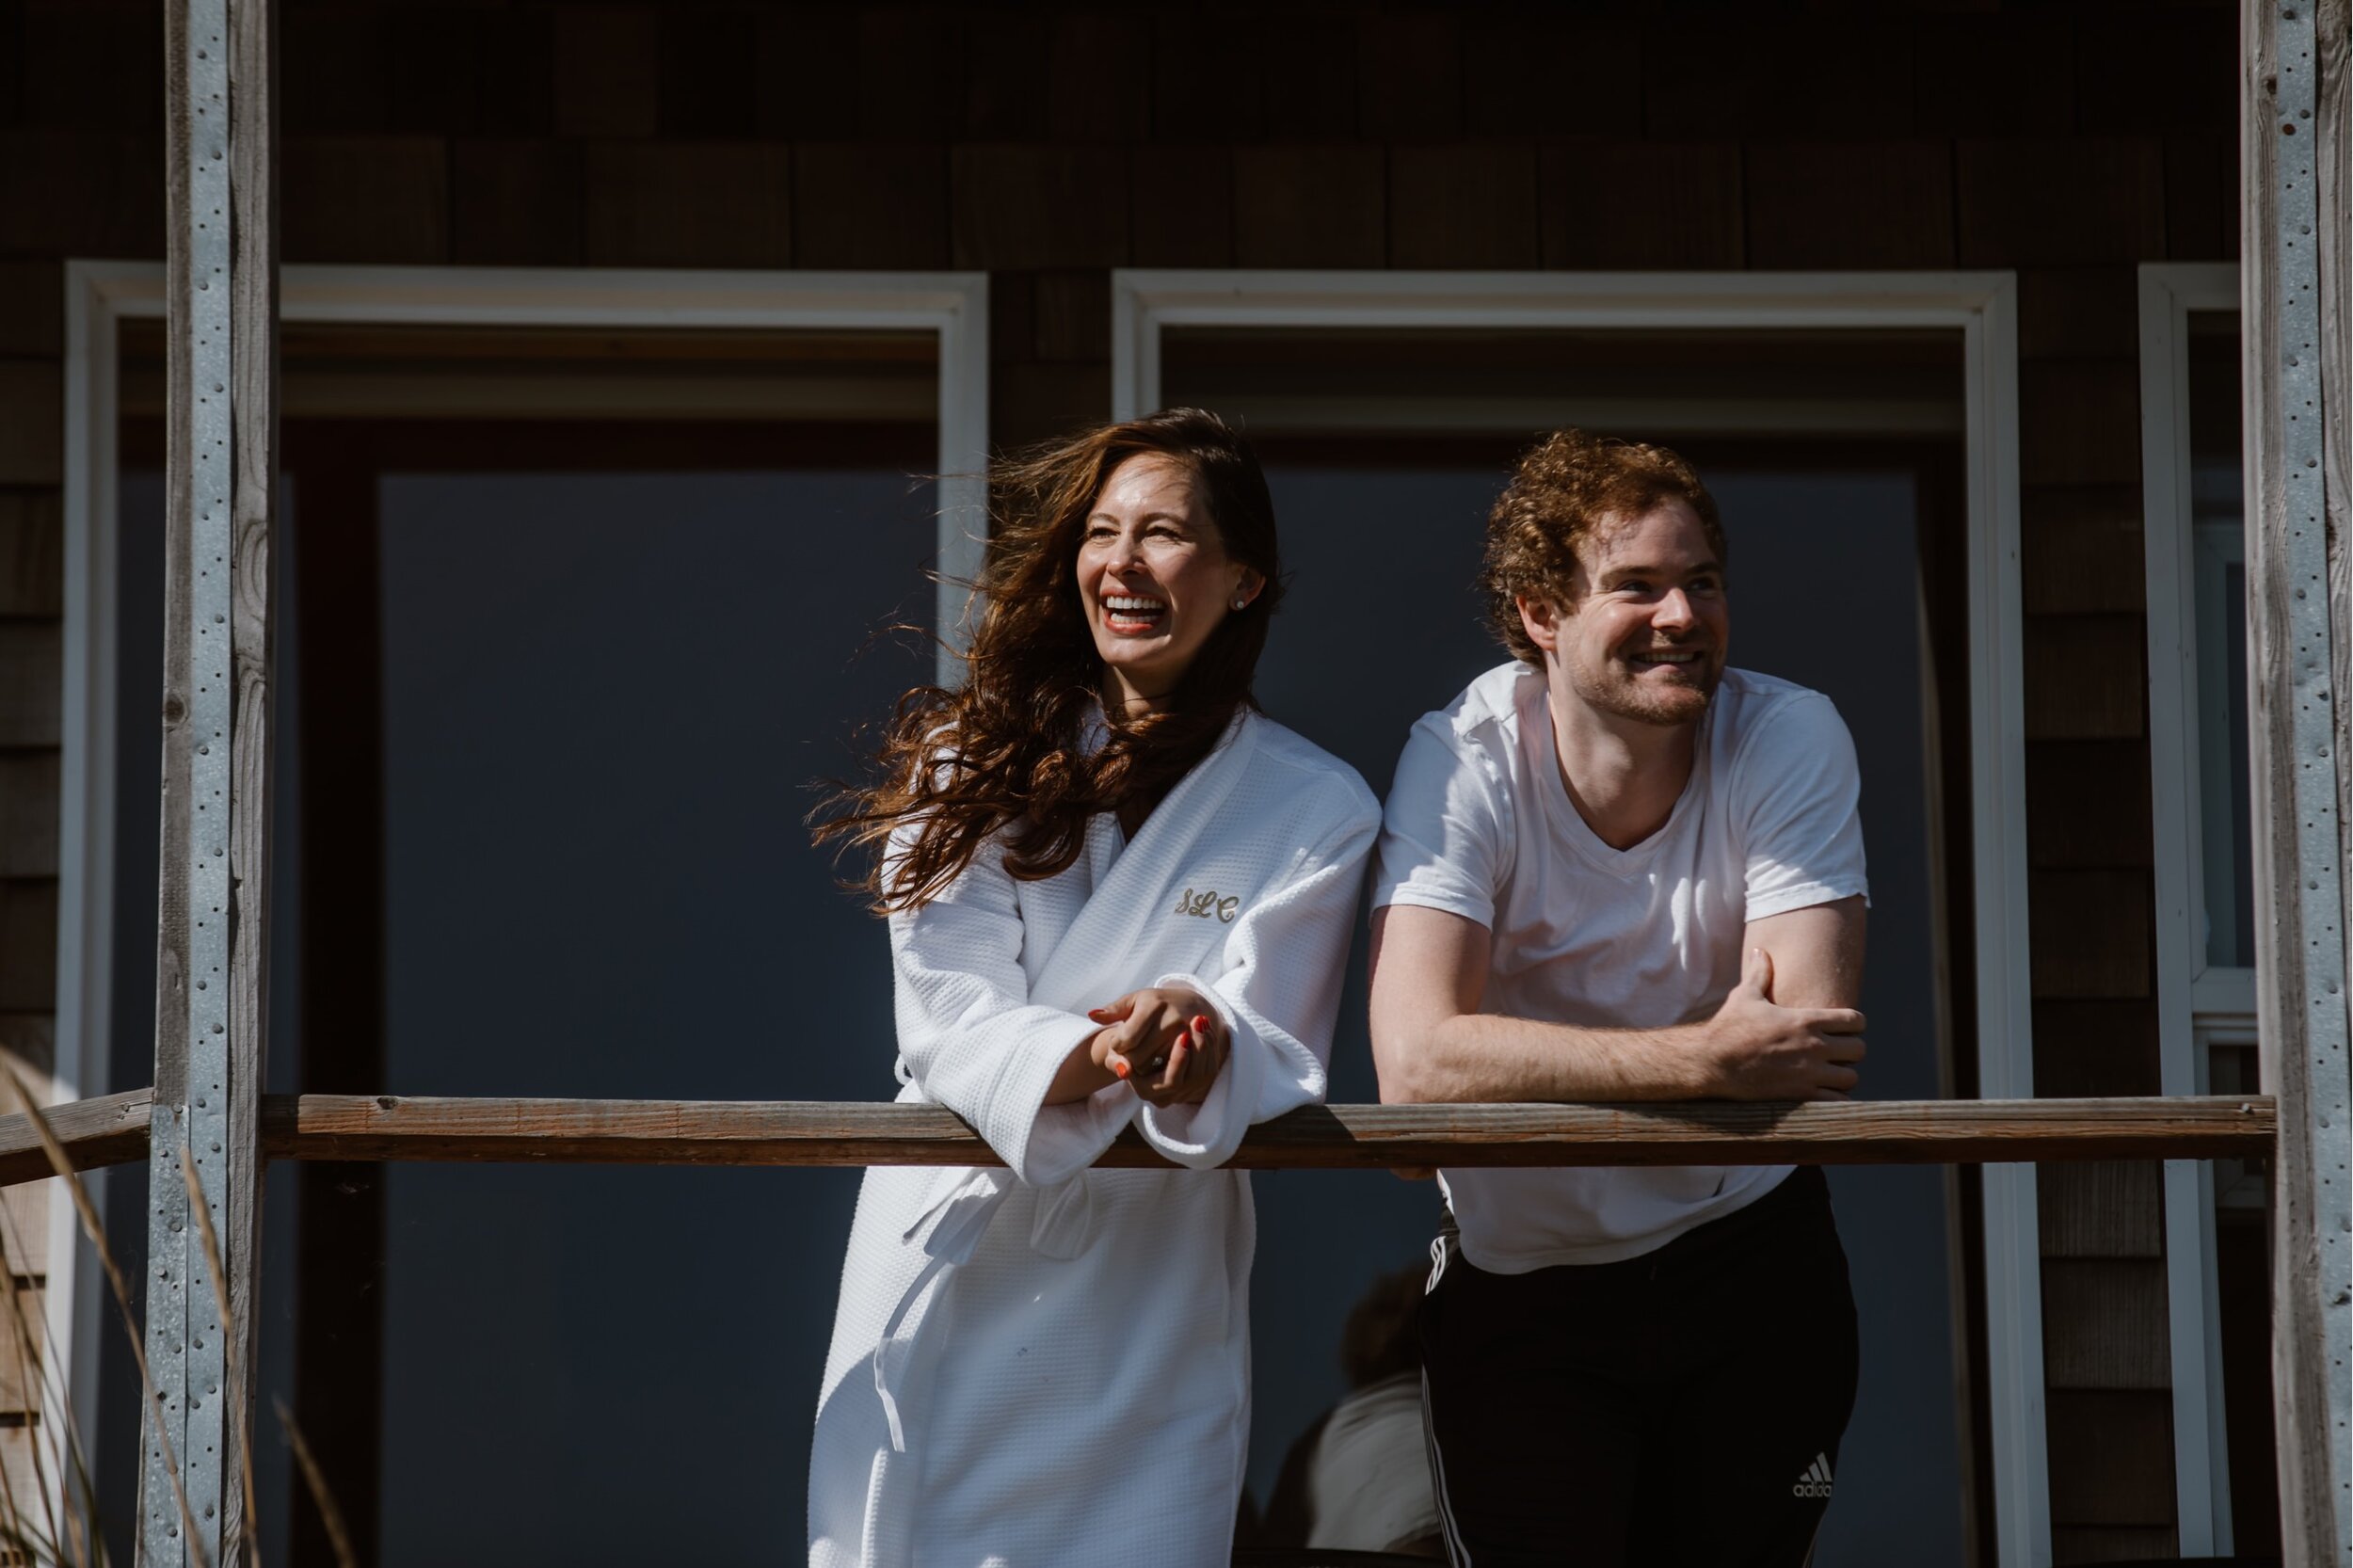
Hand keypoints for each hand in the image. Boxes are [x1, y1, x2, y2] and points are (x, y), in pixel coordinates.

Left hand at [1087, 987, 1228, 1107]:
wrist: (1193, 1006)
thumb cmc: (1156, 1003)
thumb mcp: (1135, 1001)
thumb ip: (1113, 1010)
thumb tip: (1092, 1015)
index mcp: (1152, 1005)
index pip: (1125, 1039)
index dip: (1117, 1045)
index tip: (1119, 1042)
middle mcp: (1171, 1020)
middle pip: (1136, 1057)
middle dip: (1128, 1058)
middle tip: (1130, 1050)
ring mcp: (1184, 1036)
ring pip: (1149, 1067)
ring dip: (1141, 1067)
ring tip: (1142, 1054)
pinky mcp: (1192, 1050)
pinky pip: (1164, 1071)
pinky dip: (1156, 1070)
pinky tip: (1156, 1060)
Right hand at [1693, 948, 1866, 1100]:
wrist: (1711, 1062)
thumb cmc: (1728, 1027)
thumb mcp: (1744, 996)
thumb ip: (1759, 973)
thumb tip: (1760, 950)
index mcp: (1805, 1020)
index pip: (1855, 1020)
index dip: (1854, 1023)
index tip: (1844, 1028)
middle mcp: (1813, 1046)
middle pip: (1859, 1050)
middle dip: (1851, 1050)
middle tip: (1838, 1052)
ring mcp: (1808, 1072)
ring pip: (1851, 1077)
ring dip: (1844, 1076)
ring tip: (1831, 1074)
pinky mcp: (1799, 1094)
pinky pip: (1835, 1100)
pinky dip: (1834, 1098)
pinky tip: (1822, 1092)